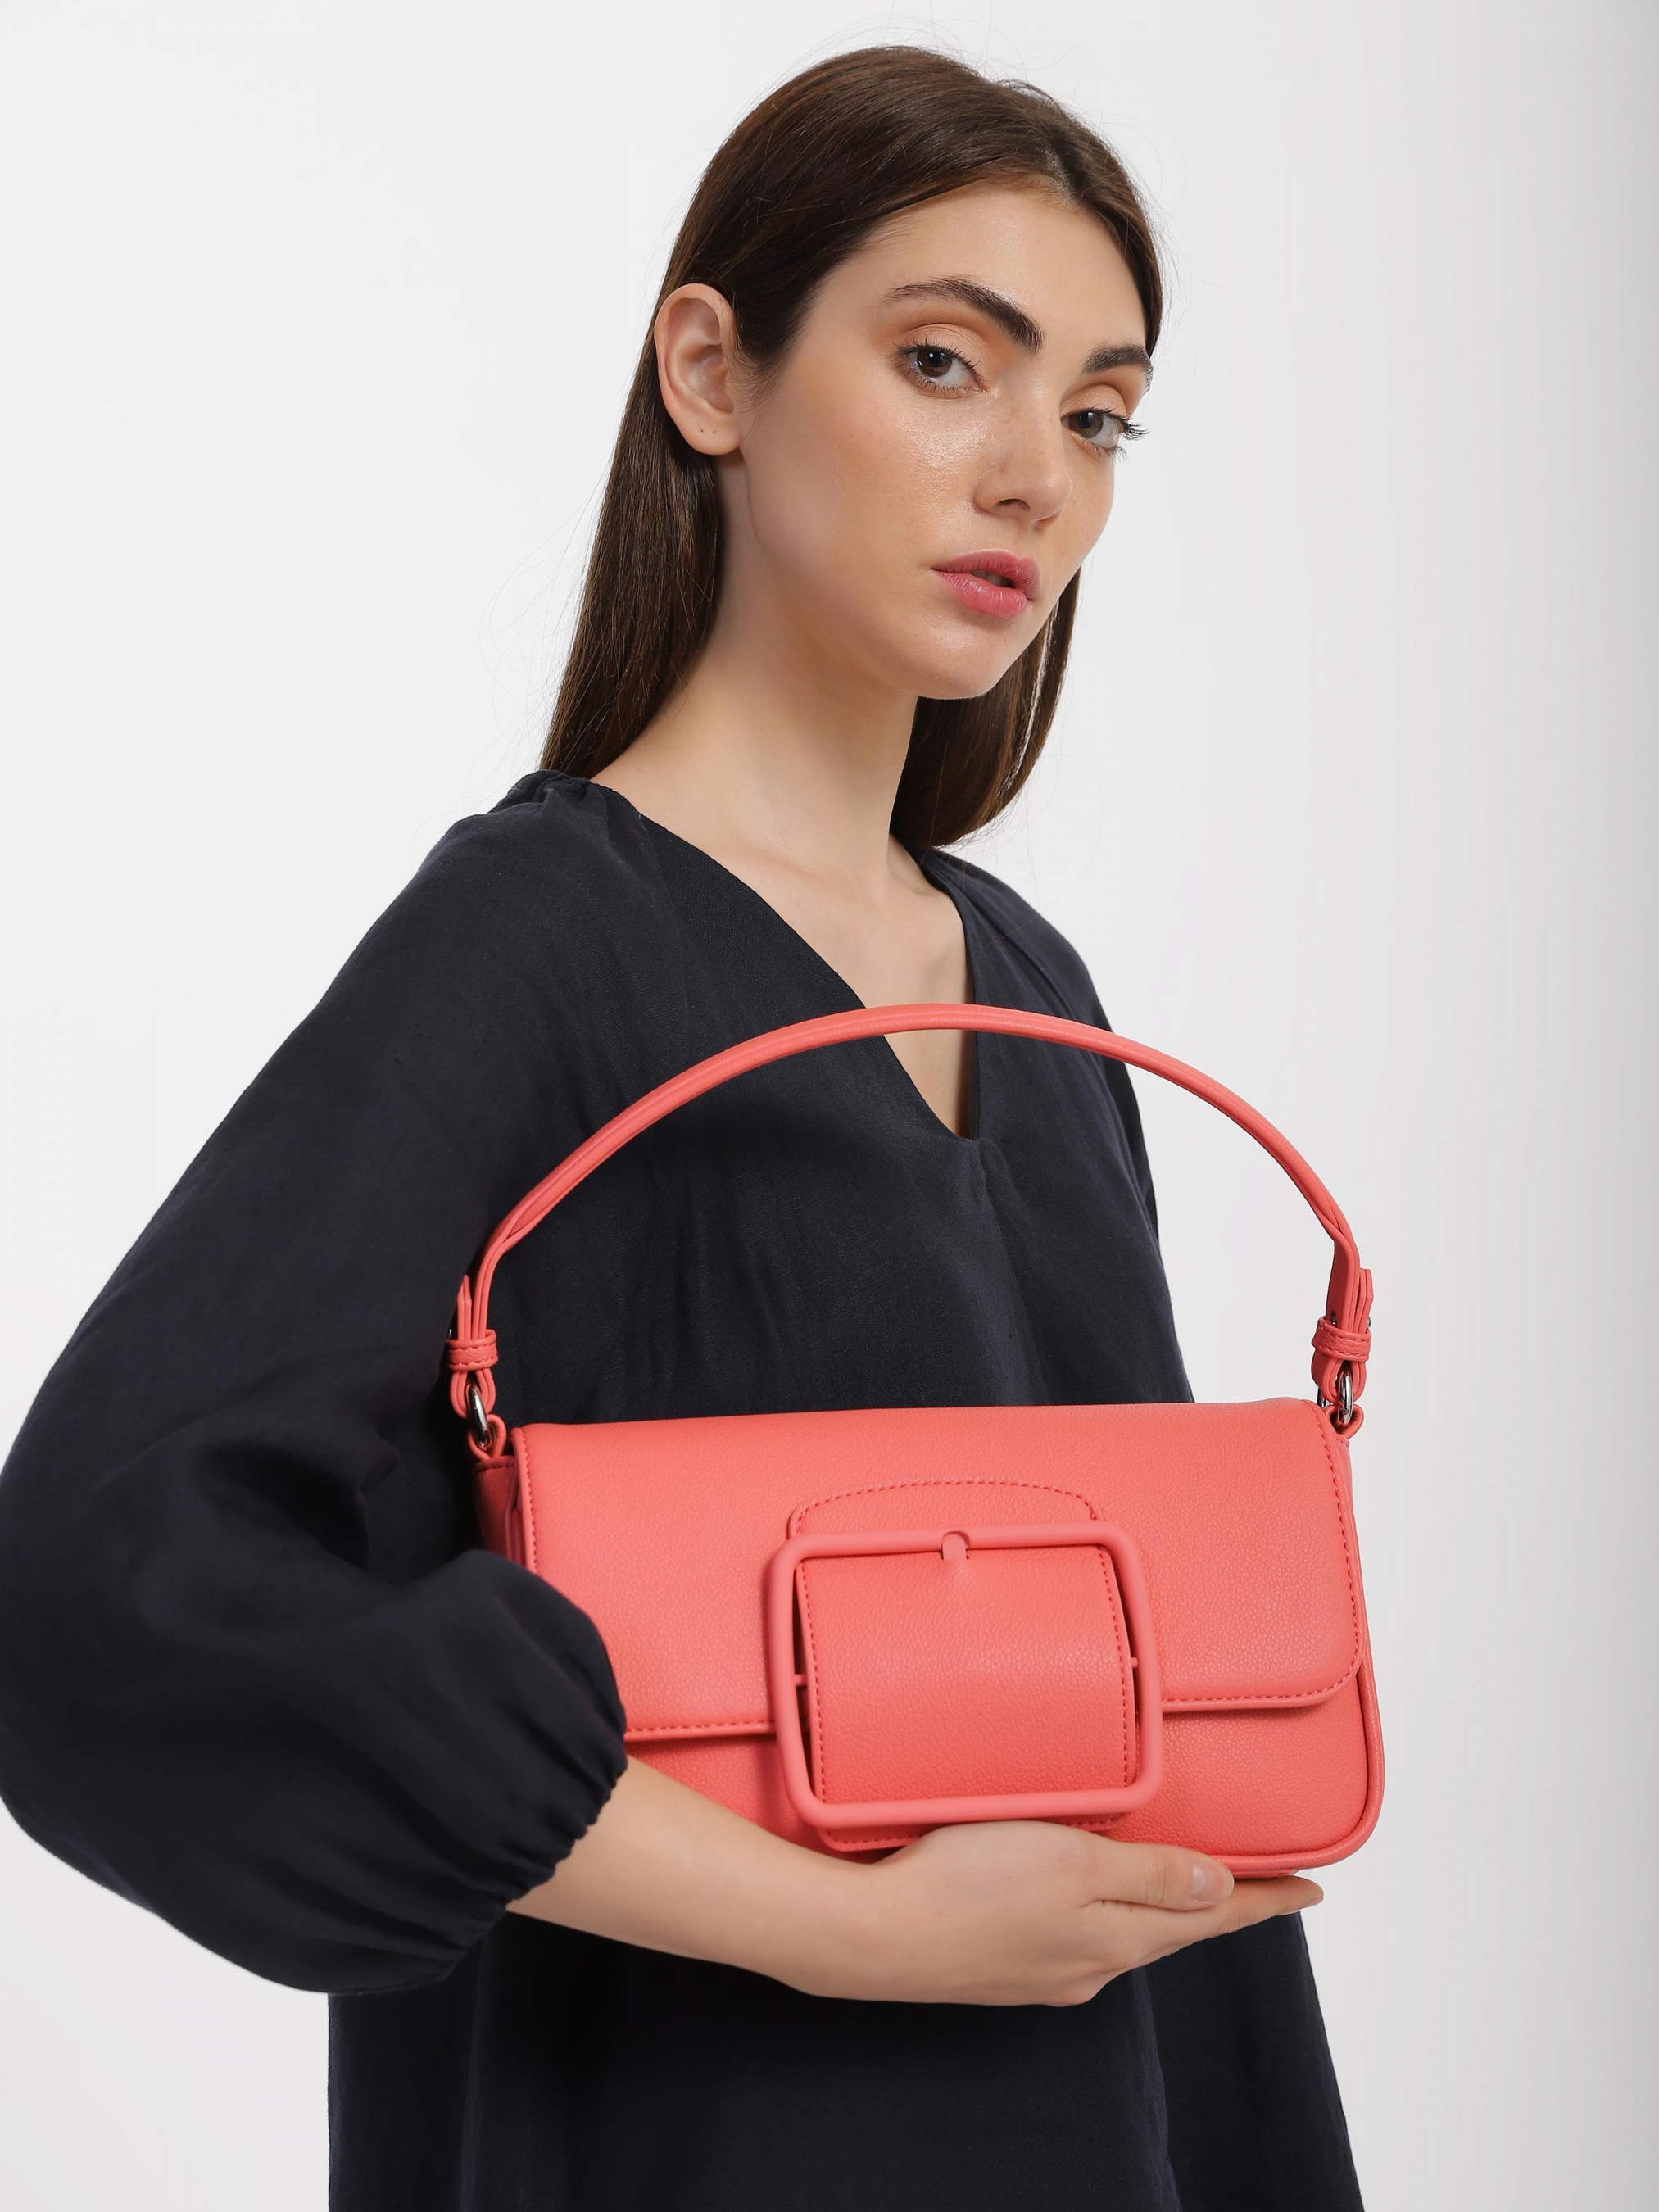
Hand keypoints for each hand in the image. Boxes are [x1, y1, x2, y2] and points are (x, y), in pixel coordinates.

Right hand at [514, 1758, 1318, 2009]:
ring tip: (1177, 1876)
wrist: (864, 1935)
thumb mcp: (1069, 1863)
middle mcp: (1086, 1964)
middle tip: (1255, 1876)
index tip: (1314, 1889)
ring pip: (1117, 1933)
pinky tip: (1077, 1894)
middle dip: (1214, 1903)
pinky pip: (1069, 1934)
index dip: (1265, 1898)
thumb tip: (1223, 1890)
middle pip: (1169, 1927)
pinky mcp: (996, 1963)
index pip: (1211, 1915)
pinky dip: (1095, 1910)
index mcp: (1115, 1938)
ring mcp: (1039, 1970)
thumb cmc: (961, 1886)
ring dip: (1155, 1905)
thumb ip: (1148, 1876)